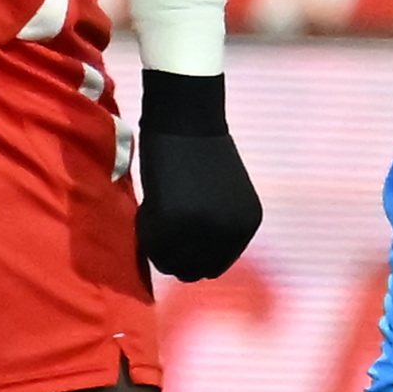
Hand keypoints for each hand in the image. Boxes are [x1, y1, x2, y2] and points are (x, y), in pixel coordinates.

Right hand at [134, 71, 263, 281]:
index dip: (194, 257)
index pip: (217, 264)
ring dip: (160, 248)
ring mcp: (200, 230)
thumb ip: (218, 229)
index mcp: (246, 225)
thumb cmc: (204, 153)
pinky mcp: (170, 221)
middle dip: (176, 258)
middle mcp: (228, 233)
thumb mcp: (227, 198)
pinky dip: (146, 234)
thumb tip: (198, 263)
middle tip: (161, 234)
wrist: (187, 121)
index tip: (179, 243)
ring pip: (171, 263)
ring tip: (155, 218)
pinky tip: (148, 210)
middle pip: (195, 270)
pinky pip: (152, 246)